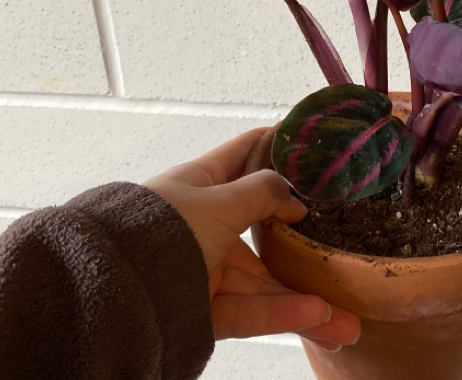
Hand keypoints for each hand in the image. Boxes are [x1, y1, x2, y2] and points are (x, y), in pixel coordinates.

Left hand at [144, 128, 360, 348]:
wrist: (116, 293)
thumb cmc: (165, 229)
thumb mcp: (220, 201)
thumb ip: (264, 194)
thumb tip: (295, 201)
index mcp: (202, 182)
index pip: (244, 153)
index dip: (275, 144)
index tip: (310, 142)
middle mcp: (207, 221)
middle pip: (264, 228)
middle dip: (302, 243)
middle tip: (339, 247)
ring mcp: (206, 265)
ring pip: (262, 280)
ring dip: (303, 299)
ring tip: (345, 319)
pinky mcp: (203, 307)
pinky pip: (249, 310)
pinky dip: (280, 314)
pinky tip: (318, 317)